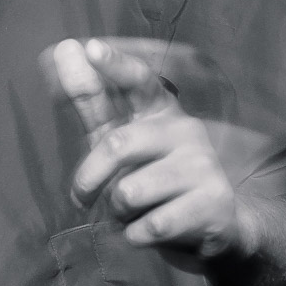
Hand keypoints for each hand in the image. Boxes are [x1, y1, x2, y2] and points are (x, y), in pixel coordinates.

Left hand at [52, 38, 262, 269]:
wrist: (219, 229)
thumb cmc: (156, 180)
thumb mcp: (121, 142)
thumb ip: (93, 100)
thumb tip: (66, 48)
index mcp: (162, 110)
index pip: (139, 81)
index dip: (116, 66)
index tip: (91, 48)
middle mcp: (186, 130)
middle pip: (117, 145)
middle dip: (89, 179)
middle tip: (83, 199)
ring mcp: (203, 166)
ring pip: (129, 192)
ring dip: (118, 214)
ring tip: (134, 214)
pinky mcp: (213, 204)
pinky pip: (151, 226)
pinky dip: (137, 237)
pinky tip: (151, 232)